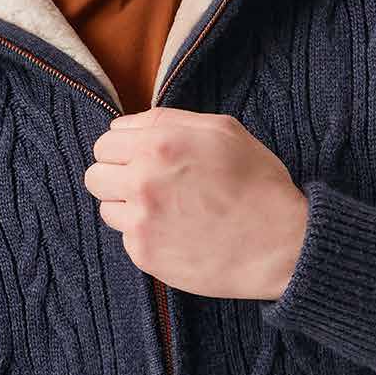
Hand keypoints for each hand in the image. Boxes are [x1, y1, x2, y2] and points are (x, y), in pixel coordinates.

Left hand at [83, 106, 308, 298]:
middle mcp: (142, 180)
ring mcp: (141, 220)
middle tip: (147, 184)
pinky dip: (146, 235)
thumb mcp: (223, 130)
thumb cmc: (258, 183)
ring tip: (166, 210)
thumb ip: (168, 120)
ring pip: (106, 208)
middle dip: (116, 176)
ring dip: (128, 207)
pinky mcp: (144, 254)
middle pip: (95, 175)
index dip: (123, 149)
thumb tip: (124, 125)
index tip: (141, 159)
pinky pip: (127, 238)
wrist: (280, 244)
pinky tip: (178, 232)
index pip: (105, 142)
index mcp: (160, 143)